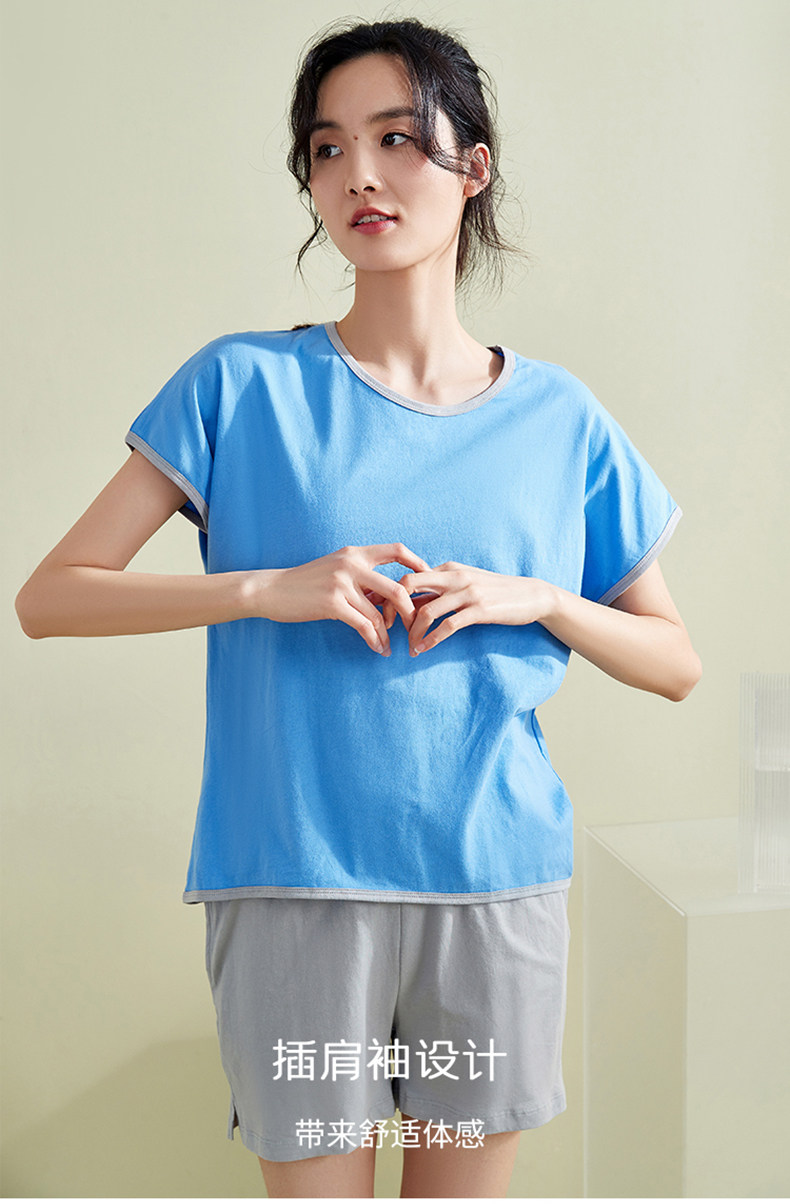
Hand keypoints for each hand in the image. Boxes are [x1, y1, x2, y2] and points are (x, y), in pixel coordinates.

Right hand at [259, 544, 428, 654]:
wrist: (271, 589)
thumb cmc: (305, 581)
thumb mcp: (335, 568)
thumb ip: (360, 574)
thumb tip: (387, 592)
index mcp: (355, 553)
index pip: (396, 550)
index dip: (417, 563)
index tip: (427, 580)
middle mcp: (351, 564)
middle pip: (398, 588)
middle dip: (410, 610)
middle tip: (415, 626)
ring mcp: (342, 584)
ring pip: (379, 613)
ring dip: (389, 634)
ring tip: (390, 645)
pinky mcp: (332, 604)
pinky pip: (363, 625)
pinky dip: (374, 640)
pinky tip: (377, 648)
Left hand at [374, 561, 555, 655]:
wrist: (531, 595)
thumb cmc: (494, 591)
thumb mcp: (464, 583)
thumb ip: (439, 590)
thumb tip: (410, 605)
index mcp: (447, 568)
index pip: (408, 577)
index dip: (391, 596)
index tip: (382, 614)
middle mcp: (453, 576)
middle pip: (408, 586)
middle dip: (394, 609)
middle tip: (388, 629)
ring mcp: (466, 592)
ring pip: (426, 611)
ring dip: (412, 633)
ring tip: (410, 647)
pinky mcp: (479, 610)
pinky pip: (448, 626)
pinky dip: (431, 640)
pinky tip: (424, 650)